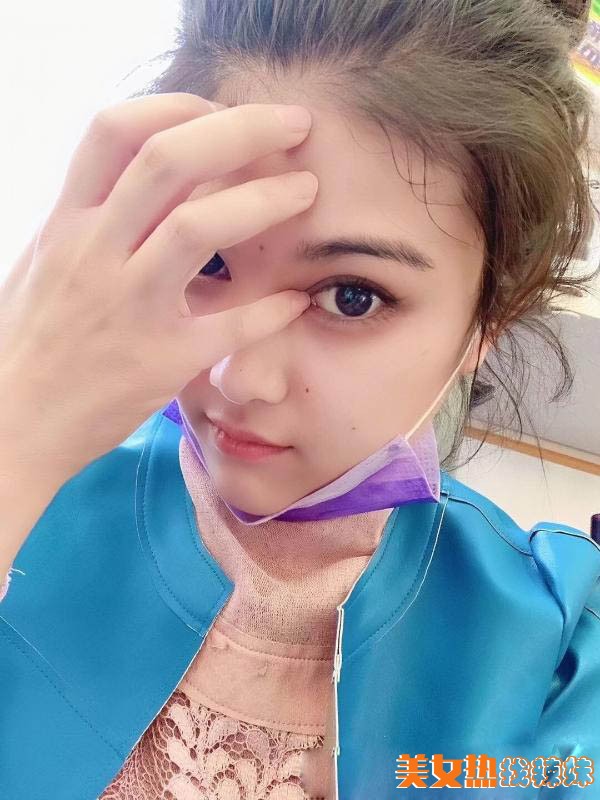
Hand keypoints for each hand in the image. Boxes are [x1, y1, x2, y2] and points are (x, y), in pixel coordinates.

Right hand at [0, 93, 317, 477]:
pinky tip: (296, 298)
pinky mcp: (157, 362)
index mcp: (68, 223)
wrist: (11, 425)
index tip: (224, 111)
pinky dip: (270, 308)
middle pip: (169, 160)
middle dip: (242, 129)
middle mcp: (94, 253)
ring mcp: (126, 307)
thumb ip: (92, 219)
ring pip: (198, 227)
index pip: (116, 130)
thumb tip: (139, 182)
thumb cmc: (32, 341)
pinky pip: (227, 325)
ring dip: (264, 200)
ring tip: (307, 192)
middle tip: (295, 125)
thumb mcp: (46, 262)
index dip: (180, 106)